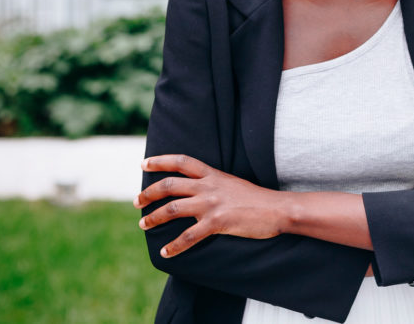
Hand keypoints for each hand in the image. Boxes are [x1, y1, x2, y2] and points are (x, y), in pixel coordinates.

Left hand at [135, 155, 285, 257]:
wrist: (277, 209)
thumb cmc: (256, 199)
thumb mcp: (232, 184)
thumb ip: (214, 185)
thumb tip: (198, 192)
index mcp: (213, 174)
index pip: (182, 161)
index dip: (160, 161)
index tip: (144, 163)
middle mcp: (209, 186)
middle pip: (169, 185)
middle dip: (148, 193)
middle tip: (137, 202)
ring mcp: (212, 204)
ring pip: (173, 208)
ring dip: (154, 217)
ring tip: (143, 225)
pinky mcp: (217, 222)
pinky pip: (189, 236)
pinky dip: (174, 246)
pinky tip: (165, 253)